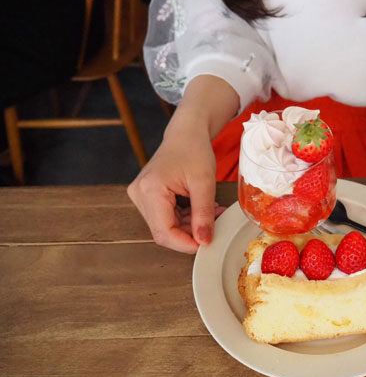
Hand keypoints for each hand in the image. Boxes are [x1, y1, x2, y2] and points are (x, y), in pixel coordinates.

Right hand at [128, 74, 238, 252]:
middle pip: (164, 230)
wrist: (186, 132)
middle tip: (215, 224)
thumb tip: (204, 241)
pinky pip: (166, 216)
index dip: (185, 244)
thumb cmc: (194, 150)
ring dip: (191, 225)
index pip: (164, 232)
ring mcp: (141, 195)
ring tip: (212, 212)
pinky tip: (202, 209)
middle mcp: (139, 194)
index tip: (206, 244)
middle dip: (191, 233)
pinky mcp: (147, 196)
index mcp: (150, 189)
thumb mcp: (204, 183)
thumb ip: (203, 214)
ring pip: (166, 225)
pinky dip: (186, 217)